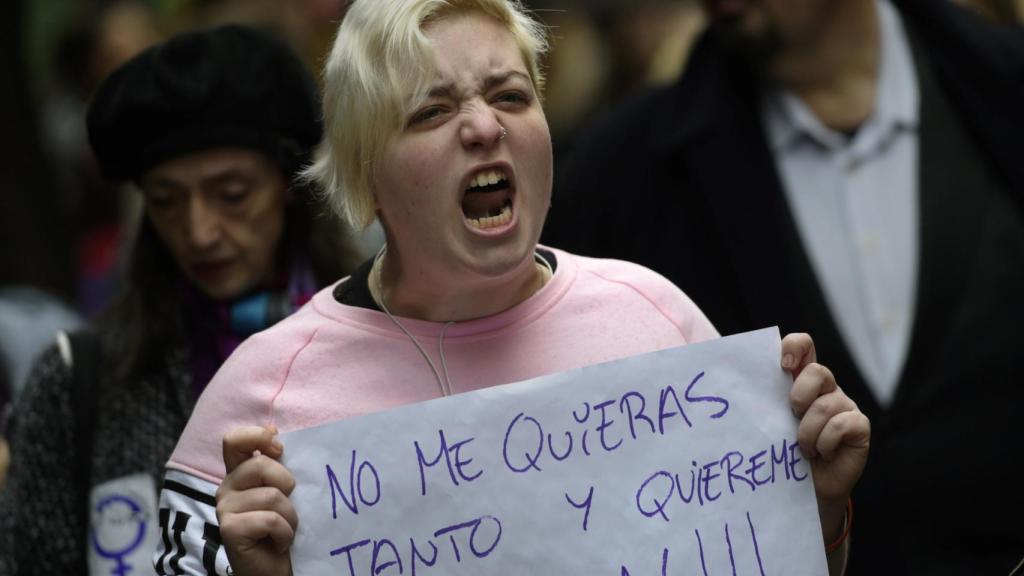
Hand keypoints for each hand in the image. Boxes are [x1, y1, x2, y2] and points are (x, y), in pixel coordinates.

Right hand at [217, 425, 296, 575]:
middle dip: (286, 484)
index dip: (256, 437)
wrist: (275, 568)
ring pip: (271, 496)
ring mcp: (225, 509)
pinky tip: (279, 542)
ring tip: (285, 529)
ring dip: (290, 516)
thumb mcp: (283, 490)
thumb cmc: (282, 527)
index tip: (279, 448)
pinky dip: (285, 532)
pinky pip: (270, 519)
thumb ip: (276, 463)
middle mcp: (226, 488)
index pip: (234, 440)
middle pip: (260, 465)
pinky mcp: (230, 530)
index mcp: (239, 474)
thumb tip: (274, 429)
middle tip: (288, 505)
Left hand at [782, 333, 869, 545]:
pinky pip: (844, 424)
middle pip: (818, 371)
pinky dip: (826, 441)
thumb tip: (731, 389)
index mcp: (801, 381)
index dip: (795, 346)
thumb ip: (761, 401)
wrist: (805, 490)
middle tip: (791, 415)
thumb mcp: (769, 423)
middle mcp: (825, 389)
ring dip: (808, 431)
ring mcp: (845, 407)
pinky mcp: (859, 427)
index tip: (782, 363)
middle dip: (800, 393)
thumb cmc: (782, 452)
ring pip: (827, 404)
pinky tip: (821, 453)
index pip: (803, 346)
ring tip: (802, 448)